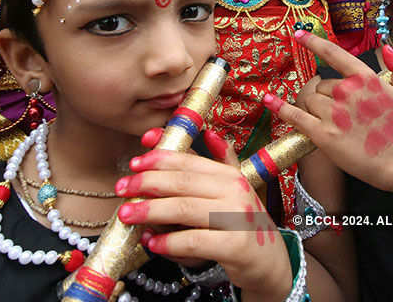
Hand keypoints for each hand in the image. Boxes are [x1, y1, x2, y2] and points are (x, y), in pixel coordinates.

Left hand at [115, 131, 292, 298]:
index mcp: (229, 175)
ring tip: (127, 215)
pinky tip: (152, 243)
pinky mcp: (236, 246)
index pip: (189, 160)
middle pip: (182, 182)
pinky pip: (194, 241)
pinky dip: (169, 242)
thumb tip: (208, 132)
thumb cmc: (242, 223)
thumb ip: (218, 161)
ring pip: (184, 209)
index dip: (159, 158)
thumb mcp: (234, 190)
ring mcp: (237, 218)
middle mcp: (235, 191)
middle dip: (146, 183)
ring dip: (150, 211)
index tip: (134, 161)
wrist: (270, 261)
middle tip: (122, 188)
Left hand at [262, 30, 392, 192]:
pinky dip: (280, 108)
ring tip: (325, 118)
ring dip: (311, 106)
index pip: (333, 54)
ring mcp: (333, 113)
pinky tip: (267, 100)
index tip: (299, 34)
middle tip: (333, 110)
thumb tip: (387, 49)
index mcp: (365, 79)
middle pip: (319, 85)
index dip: (313, 42)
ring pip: (309, 100)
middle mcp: (346, 92)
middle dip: (322, 95)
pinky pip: (295, 116)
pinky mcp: (323, 134)